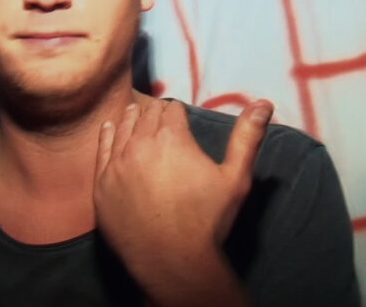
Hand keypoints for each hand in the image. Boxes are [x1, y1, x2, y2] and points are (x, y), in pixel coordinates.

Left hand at [93, 99, 272, 305]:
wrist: (172, 262)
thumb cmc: (207, 221)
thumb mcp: (235, 178)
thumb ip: (247, 137)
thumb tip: (263, 104)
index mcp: (172, 137)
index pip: (171, 109)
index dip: (176, 111)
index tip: (178, 115)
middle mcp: (140, 144)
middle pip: (146, 115)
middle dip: (155, 114)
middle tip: (160, 117)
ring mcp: (117, 163)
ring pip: (123, 127)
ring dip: (132, 119)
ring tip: (136, 115)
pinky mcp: (101, 183)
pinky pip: (102, 148)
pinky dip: (108, 135)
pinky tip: (111, 128)